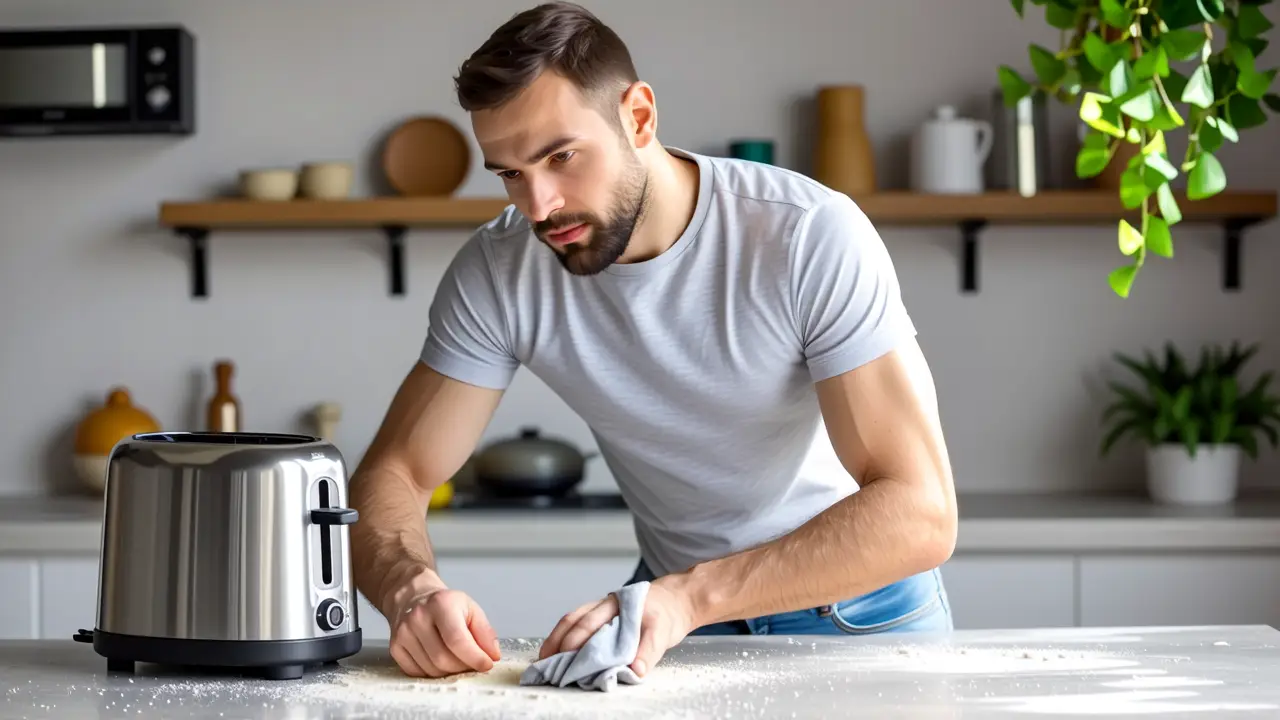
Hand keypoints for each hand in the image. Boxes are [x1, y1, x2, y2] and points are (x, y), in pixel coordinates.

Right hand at [386, 572, 500, 677]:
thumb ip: (485, 632)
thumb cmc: (444, 604)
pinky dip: (433, 673)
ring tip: (457, 660)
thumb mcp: (470, 608)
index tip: (487, 664)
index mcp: (440, 604)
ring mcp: (403, 633)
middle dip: (463, 667)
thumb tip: (492, 655)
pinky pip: (418, 673)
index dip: (475, 657)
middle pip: (443, 658)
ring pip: (431, 669)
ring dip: (450, 672)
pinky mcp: (395, 647)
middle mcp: (418, 618)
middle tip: (473, 663)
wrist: (413, 597)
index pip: (457, 640)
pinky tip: (439, 661)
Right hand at [538, 577, 698, 677]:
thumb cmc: (667, 614)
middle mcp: (606, 604)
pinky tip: (558, 650)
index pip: (592, 624)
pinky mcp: (601, 615)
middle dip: (558, 642)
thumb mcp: (664, 633)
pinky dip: (565, 636)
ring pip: (572, 619)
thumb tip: (634, 671)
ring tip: (544, 659)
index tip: (568, 662)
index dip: (577, 643)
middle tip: (546, 664)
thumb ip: (649, 651)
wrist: (676, 600)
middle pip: (575, 620)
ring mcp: (601, 607)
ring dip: (556, 639)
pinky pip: (577, 622)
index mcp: (619, 604)